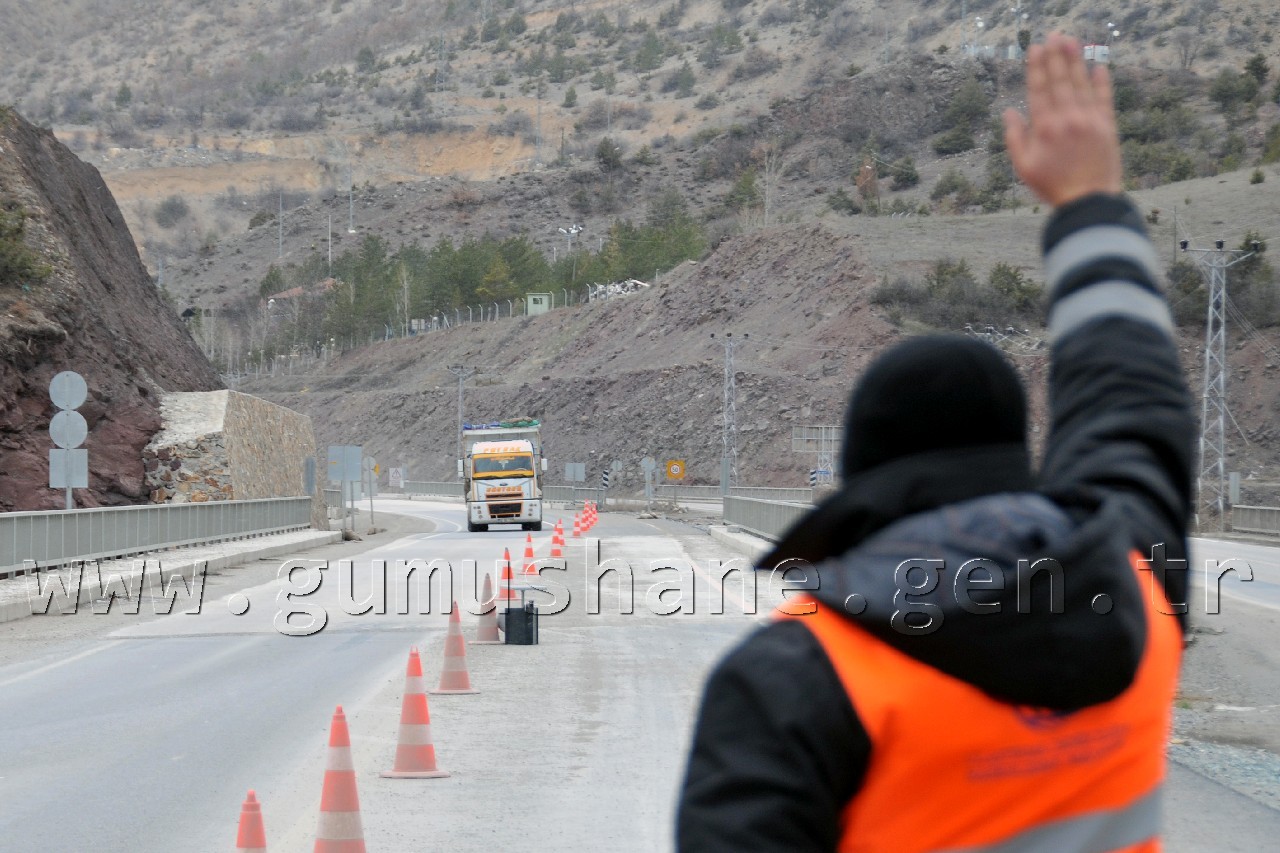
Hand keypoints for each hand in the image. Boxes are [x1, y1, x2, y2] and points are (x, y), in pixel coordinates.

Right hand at [1004, 32, 1123, 206]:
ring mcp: (1089, 120)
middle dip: (1056, 56)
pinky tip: (1098, 66)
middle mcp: (1067, 119)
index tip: (1035, 48)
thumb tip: (1009, 112)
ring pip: (1081, 83)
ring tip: (1071, 41)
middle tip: (1054, 35)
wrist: (1088, 201)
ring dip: (1076, 61)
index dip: (1037, 67)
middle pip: (1060, 80)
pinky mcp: (1107, 126)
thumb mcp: (1024, 167)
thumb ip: (1015, 138)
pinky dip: (1101, 81)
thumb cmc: (1052, 186)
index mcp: (1044, 129)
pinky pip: (1104, 98)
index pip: (1039, 90)